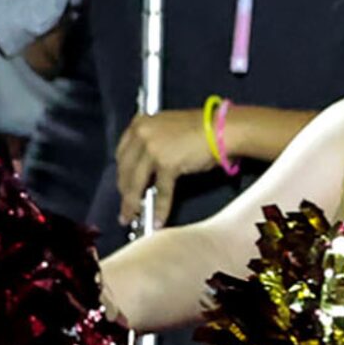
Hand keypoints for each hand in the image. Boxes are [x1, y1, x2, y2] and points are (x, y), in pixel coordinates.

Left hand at [114, 107, 218, 230]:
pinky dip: (160, 208)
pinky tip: (158, 220)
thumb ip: (151, 144)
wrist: (221, 129)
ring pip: (136, 183)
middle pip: (125, 170)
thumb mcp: (166, 129)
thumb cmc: (201, 129)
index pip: (122, 154)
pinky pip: (161, 191)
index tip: (122, 186)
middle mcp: (142, 135)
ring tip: (131, 218)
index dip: (121, 174)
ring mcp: (153, 149)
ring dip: (132, 204)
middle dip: (124, 192)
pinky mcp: (167, 164)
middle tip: (125, 207)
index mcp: (140, 124)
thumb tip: (144, 171)